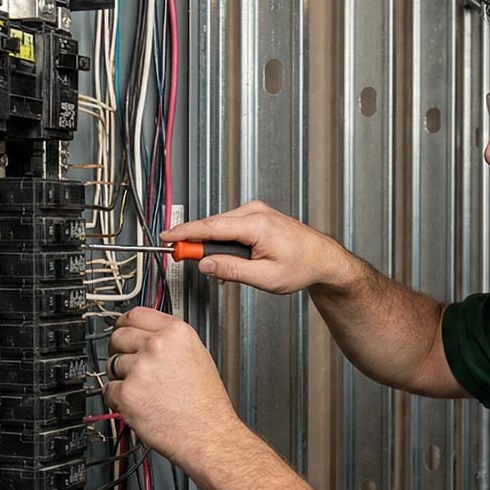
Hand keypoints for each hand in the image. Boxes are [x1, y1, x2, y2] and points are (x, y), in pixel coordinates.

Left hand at [103, 307, 241, 467]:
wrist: (208, 433)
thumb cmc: (207, 403)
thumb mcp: (197, 356)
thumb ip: (170, 341)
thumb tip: (146, 337)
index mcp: (177, 333)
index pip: (136, 314)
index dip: (125, 323)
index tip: (121, 328)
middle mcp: (158, 346)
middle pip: (119, 336)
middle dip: (119, 350)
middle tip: (128, 364)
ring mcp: (141, 369)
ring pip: (111, 364)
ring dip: (121, 377)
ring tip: (145, 390)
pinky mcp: (128, 394)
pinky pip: (108, 390)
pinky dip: (118, 399)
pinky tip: (139, 404)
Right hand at [161, 200, 350, 294]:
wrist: (322, 258)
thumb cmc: (302, 266)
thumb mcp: (265, 277)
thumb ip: (232, 270)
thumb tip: (206, 265)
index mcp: (257, 225)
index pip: (211, 227)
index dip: (185, 233)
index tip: (167, 238)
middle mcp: (255, 212)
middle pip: (212, 226)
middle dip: (196, 243)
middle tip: (181, 258)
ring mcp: (256, 212)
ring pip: (220, 227)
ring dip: (213, 246)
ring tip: (218, 267)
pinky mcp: (256, 216)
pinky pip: (230, 227)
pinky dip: (224, 242)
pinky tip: (230, 259)